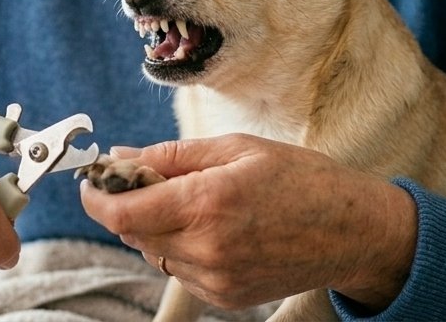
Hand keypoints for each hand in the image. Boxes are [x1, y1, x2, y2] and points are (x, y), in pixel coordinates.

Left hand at [80, 133, 416, 311]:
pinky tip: (212, 227)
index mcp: (208, 203)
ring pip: (153, 253)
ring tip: (192, 201)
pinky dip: (180, 248)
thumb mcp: (236, 148)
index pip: (122, 212)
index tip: (92, 181)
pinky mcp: (226, 296)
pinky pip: (179, 271)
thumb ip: (171, 156)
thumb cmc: (301, 179)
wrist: (352, 230)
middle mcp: (207, 248)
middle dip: (128, 205)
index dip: (96, 196)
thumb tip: (121, 157)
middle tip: (145, 178)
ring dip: (155, 227)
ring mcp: (216, 279)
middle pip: (133, 233)